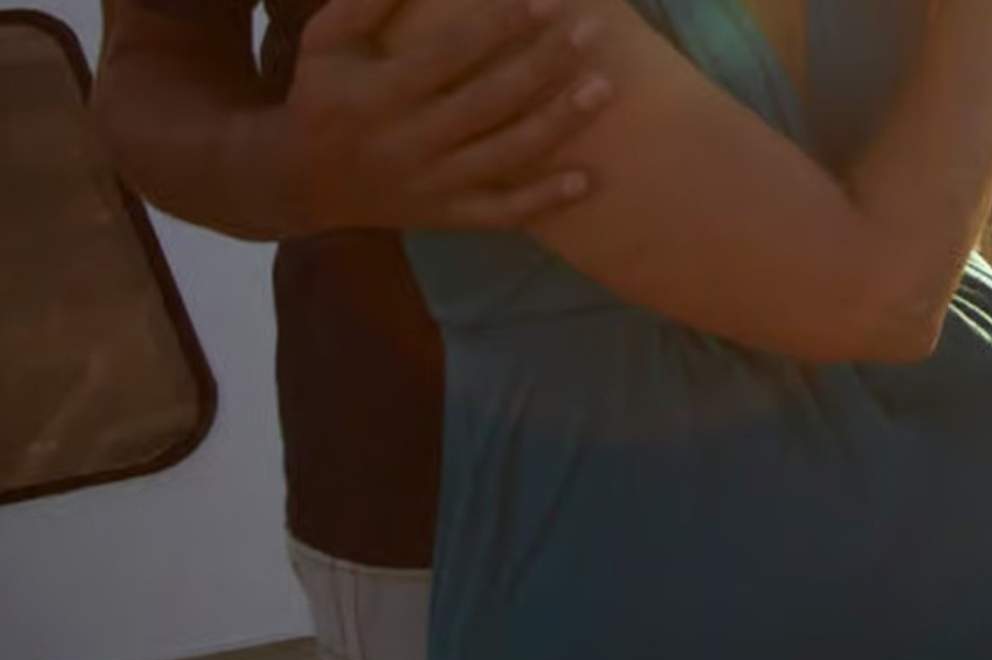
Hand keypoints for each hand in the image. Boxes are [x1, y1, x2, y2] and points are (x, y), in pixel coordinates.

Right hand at [266, 0, 612, 231]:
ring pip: (504, 156)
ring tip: (603, 87)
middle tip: (590, 31)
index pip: (449, 55)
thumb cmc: (323, 95)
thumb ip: (369, 1)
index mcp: (375, 94)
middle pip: (488, 103)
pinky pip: (500, 214)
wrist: (299, 182)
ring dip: (557, 123)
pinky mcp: (445, 216)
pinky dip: (544, 201)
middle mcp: (405, 143)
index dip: (500, 25)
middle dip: (544, 65)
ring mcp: (429, 185)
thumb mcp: (327, 41)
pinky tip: (586, 179)